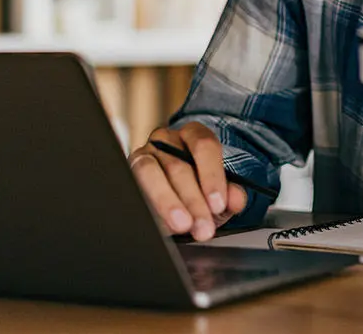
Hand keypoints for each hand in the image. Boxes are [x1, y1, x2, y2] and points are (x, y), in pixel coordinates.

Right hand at [128, 122, 247, 241]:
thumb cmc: (198, 188)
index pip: (204, 146)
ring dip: (167, 203)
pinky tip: (158, 224)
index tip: (218, 204)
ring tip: (182, 226)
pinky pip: (132, 187)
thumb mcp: (217, 190)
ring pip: (151, 174)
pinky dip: (147, 206)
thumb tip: (236, 199)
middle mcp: (166, 140)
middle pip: (179, 166)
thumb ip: (230, 192)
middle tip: (203, 227)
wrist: (174, 192)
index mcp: (193, 134)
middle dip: (193, 201)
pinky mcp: (126, 173)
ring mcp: (143, 154)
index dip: (212, 176)